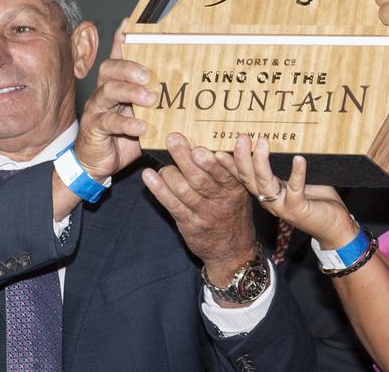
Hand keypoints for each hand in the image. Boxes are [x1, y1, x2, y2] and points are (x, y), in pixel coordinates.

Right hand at [75, 22, 148, 179]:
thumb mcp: (144, 114)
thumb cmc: (124, 135)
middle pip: (110, 69)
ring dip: (130, 92)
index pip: (119, 56)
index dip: (122, 39)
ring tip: (150, 98)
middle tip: (149, 74)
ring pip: (108, 91)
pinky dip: (126, 123)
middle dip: (129, 67)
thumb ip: (158, 99)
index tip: (130, 23)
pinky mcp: (95, 128)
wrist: (98, 163)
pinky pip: (108, 122)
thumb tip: (186, 86)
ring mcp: (97, 109)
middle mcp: (104, 91)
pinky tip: (142, 127)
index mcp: (117, 83)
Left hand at [141, 133, 256, 283]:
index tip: (202, 146)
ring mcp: (203, 213)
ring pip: (184, 191)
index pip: (226, 172)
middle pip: (201, 178)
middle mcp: (220, 201)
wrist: (232, 251)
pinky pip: (172, 205)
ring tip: (161, 160)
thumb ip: (229, 172)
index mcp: (236, 189)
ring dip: (170, 173)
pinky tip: (149, 176)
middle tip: (173, 139)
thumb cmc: (233, 213)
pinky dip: (159, 189)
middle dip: (185, 158)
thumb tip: (210, 143)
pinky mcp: (189, 224)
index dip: (215, 160)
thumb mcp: (240, 193)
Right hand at [221, 135, 356, 249]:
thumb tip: (280, 136)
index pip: (243, 176)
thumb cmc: (316, 199)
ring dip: (261, 162)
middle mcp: (269, 200)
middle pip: (248, 178)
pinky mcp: (298, 209)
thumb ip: (285, 163)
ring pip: (265, 183)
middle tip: (241, 137)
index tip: (218, 148)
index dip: (230, 163)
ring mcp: (282, 206)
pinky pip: (295, 189)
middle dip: (242, 157)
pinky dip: (297, 173)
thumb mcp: (295, 179)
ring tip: (262, 142)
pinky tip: (298, 159)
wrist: (333, 227)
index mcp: (265, 191)